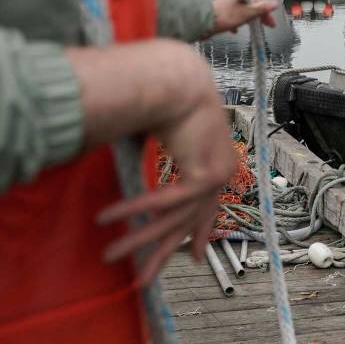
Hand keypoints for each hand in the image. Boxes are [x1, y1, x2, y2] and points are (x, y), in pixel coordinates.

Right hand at [96, 67, 234, 284]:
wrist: (181, 80)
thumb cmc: (172, 98)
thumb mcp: (170, 134)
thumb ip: (164, 157)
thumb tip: (140, 164)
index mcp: (219, 162)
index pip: (208, 208)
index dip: (199, 233)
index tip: (194, 256)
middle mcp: (222, 173)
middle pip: (189, 223)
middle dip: (163, 251)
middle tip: (145, 278)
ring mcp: (217, 176)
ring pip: (173, 219)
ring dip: (138, 238)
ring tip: (110, 255)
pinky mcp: (204, 176)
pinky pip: (164, 202)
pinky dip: (135, 208)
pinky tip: (108, 216)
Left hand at [209, 0, 276, 35]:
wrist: (202, 22)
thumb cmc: (223, 17)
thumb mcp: (246, 13)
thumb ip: (261, 9)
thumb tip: (274, 3)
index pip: (260, 2)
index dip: (267, 13)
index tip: (271, 23)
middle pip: (252, 7)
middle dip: (259, 17)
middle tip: (265, 26)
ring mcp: (227, 6)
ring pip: (243, 13)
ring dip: (249, 20)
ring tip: (251, 29)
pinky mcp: (221, 14)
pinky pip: (233, 18)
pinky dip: (237, 24)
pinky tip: (235, 30)